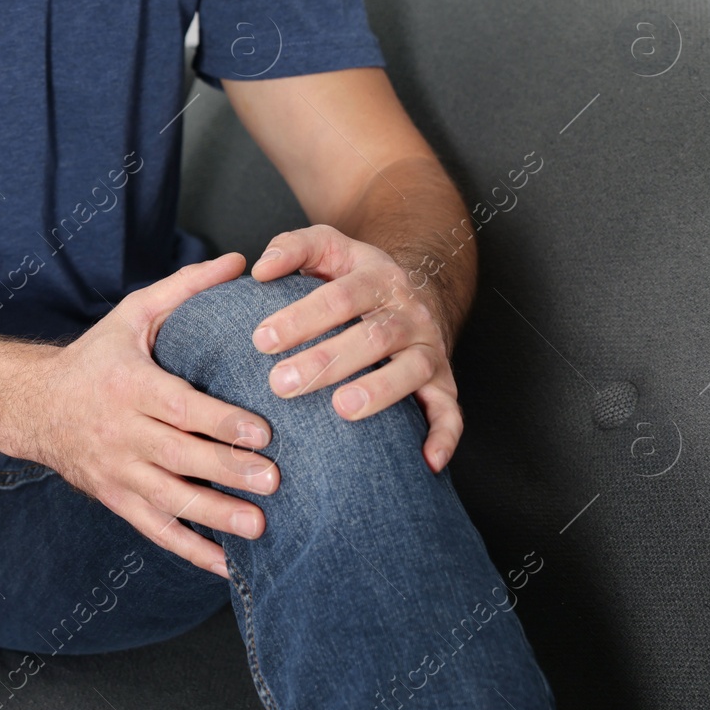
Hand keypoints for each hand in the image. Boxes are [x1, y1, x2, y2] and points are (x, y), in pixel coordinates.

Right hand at [17, 253, 280, 577]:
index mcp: (128, 385)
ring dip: (214, 516)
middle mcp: (121, 433)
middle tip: (274, 479)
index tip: (262, 431)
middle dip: (227, 470)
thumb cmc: (97, 357)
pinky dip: (190, 550)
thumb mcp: (134, 315)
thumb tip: (239, 261)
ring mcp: (117, 472)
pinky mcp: (117, 500)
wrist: (36, 407)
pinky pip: (155, 530)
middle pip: (179, 456)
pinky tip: (227, 566)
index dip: (220, 421)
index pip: (179, 407)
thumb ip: (186, 289)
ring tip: (259, 526)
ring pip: (169, 499)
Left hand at [248, 225, 462, 472]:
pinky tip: (426, 461)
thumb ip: (294, 247)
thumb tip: (260, 268)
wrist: (416, 290)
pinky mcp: (443, 382)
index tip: (260, 340)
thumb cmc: (355, 276)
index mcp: (378, 278)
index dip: (301, 318)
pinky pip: (450, 411)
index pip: (339, 297)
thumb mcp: (329, 249)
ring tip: (342, 409)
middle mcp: (409, 313)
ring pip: (412, 371)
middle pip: (373, 337)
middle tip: (280, 383)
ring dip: (379, 391)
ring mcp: (428, 348)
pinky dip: (444, 436)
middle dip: (327, 362)